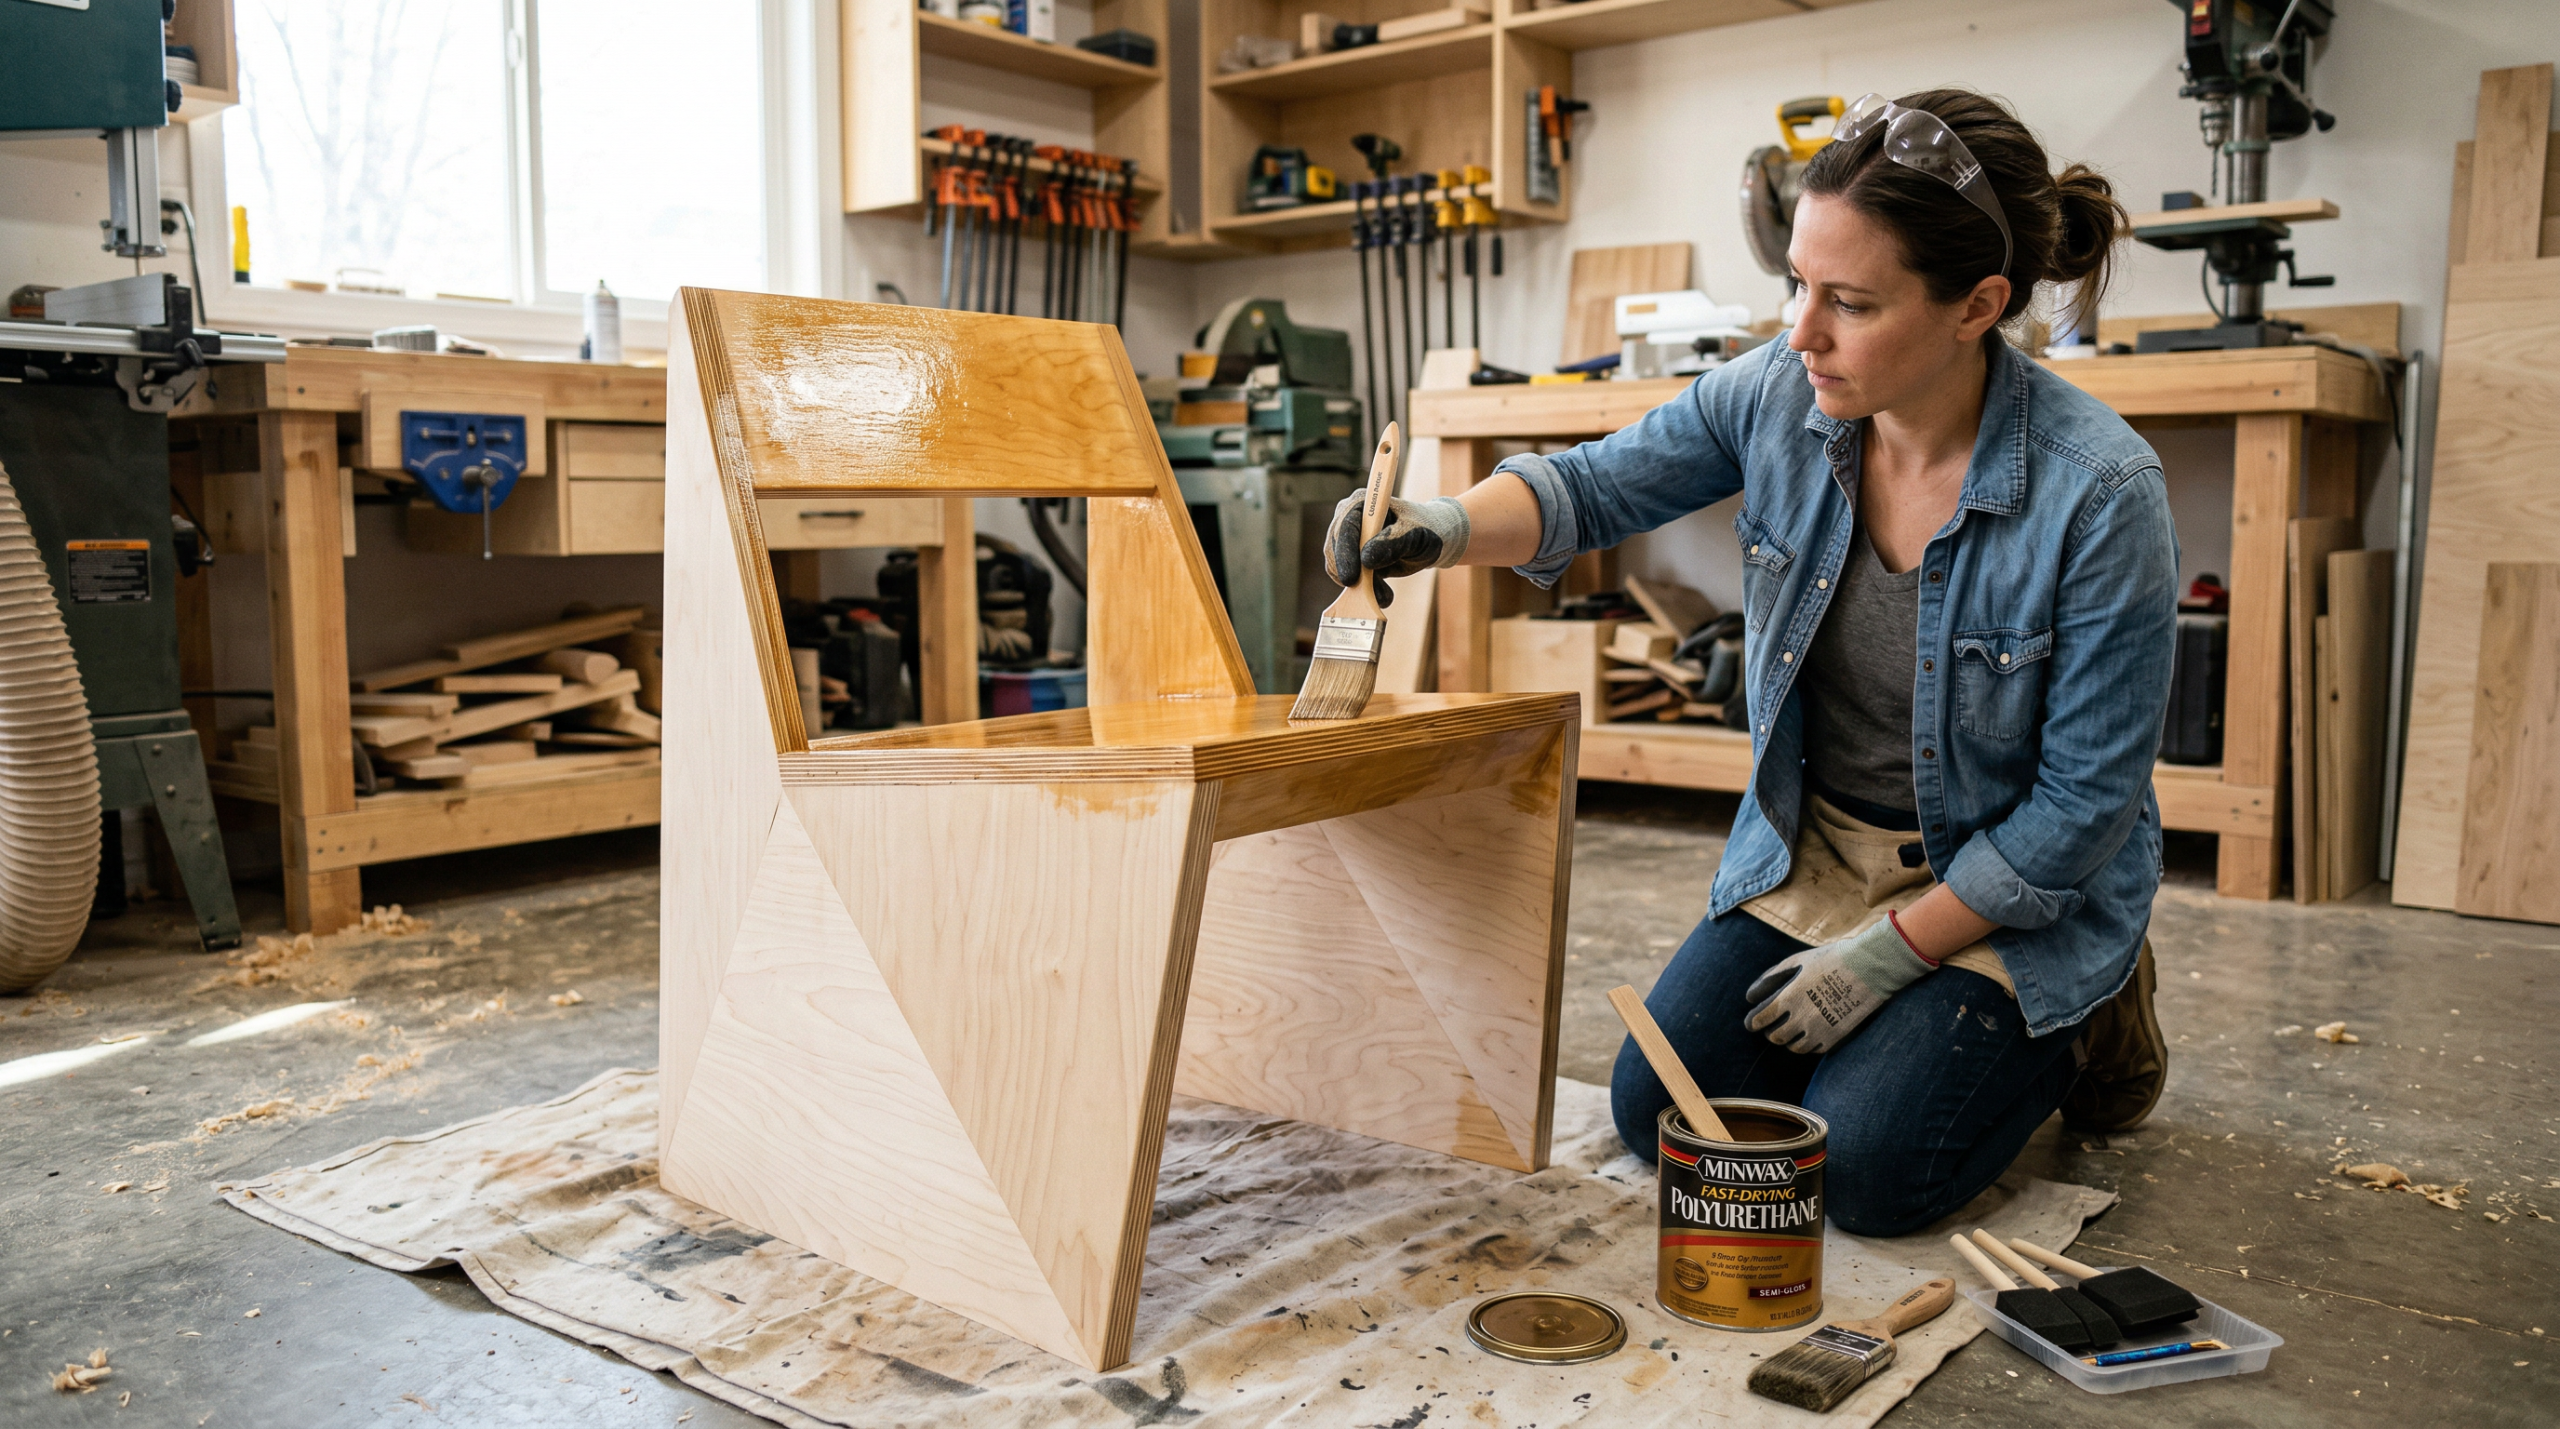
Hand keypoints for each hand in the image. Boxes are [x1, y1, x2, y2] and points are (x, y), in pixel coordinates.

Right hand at [1324, 493, 1469, 606]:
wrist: (1428, 541)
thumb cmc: (1424, 529)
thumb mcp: (1415, 534)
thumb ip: (1393, 543)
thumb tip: (1366, 559)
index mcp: (1362, 503)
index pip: (1345, 527)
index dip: (1345, 553)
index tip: (1351, 578)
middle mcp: (1348, 517)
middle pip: (1335, 549)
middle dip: (1351, 574)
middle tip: (1373, 595)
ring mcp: (1346, 538)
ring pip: (1338, 566)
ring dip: (1359, 586)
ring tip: (1385, 596)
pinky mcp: (1350, 557)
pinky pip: (1346, 577)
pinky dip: (1361, 590)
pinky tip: (1381, 594)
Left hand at [1743, 917, 1935, 1054]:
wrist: (1869, 968)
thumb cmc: (1830, 960)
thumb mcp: (1797, 961)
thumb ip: (1771, 977)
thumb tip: (1751, 996)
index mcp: (1788, 997)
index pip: (1759, 1020)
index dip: (1752, 1022)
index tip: (1752, 1022)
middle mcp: (1801, 1018)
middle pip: (1775, 1037)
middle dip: (1771, 1031)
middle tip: (1773, 1025)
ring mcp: (1820, 1030)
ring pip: (1794, 1047)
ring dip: (1789, 1040)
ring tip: (1792, 1029)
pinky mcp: (1836, 1037)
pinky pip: (1815, 1049)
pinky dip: (1809, 1043)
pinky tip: (1811, 1031)